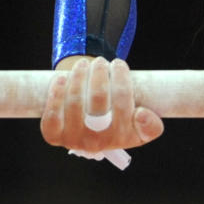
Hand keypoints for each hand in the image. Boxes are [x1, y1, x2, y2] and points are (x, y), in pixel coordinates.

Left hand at [40, 56, 163, 156]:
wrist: (93, 132)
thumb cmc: (120, 122)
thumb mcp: (143, 129)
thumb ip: (151, 126)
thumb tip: (141, 114)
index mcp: (122, 138)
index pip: (123, 105)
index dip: (121, 80)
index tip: (119, 64)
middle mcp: (97, 142)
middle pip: (98, 100)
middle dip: (99, 74)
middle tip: (101, 61)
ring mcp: (74, 139)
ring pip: (75, 102)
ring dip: (79, 77)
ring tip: (84, 64)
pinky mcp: (54, 136)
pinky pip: (52, 114)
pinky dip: (56, 94)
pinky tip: (62, 78)